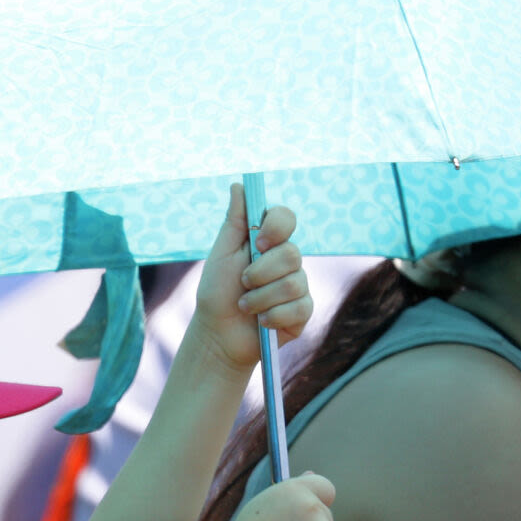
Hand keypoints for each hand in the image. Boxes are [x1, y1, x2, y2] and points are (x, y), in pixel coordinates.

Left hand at [189, 184, 311, 373]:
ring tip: (245, 307)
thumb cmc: (217, 294)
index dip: (276, 226)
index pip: (286, 217)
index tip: (258, 242)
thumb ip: (234, 222)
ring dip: (261, 298)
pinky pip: (299, 307)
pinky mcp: (303, 312)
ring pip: (294, 282)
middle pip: (292, 253)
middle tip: (243, 283)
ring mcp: (298, 286)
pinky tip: (261, 322)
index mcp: (267, 241)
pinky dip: (273, 316)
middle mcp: (286, 260)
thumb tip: (238, 185)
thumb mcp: (222, 255)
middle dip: (261, 272)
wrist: (218, 336)